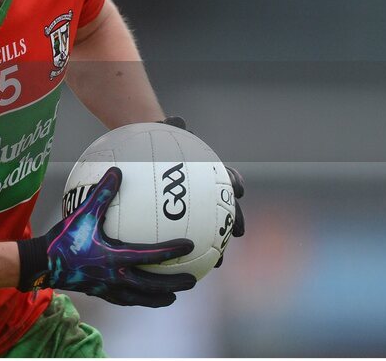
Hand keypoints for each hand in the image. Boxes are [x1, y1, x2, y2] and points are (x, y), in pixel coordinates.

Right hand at [17, 167, 195, 306]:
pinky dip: (137, 299)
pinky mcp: (100, 293)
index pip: (151, 256)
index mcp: (115, 259)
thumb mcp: (83, 213)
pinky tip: (139, 294)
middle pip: (153, 286)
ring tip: (171, 297)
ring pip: (141, 298)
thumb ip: (102, 194)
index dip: (172, 251)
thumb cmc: (63, 238)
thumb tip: (117, 171)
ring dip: (158, 297)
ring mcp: (108, 289)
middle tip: (193, 281)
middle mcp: (116, 278)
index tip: (189, 245)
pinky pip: (124, 299)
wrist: (43, 264)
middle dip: (174, 284)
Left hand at [161, 116, 244, 265]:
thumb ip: (172, 127)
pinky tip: (177, 266)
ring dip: (217, 245)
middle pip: (228, 209)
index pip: (228, 177)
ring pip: (213, 230)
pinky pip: (185, 238)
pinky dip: (186, 252)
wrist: (147, 151)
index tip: (237, 189)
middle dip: (236, 220)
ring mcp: (198, 209)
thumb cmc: (156, 140)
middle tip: (238, 231)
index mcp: (209, 172)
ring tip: (217, 260)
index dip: (234, 182)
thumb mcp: (162, 132)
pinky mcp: (182, 222)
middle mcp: (209, 193)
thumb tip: (178, 119)